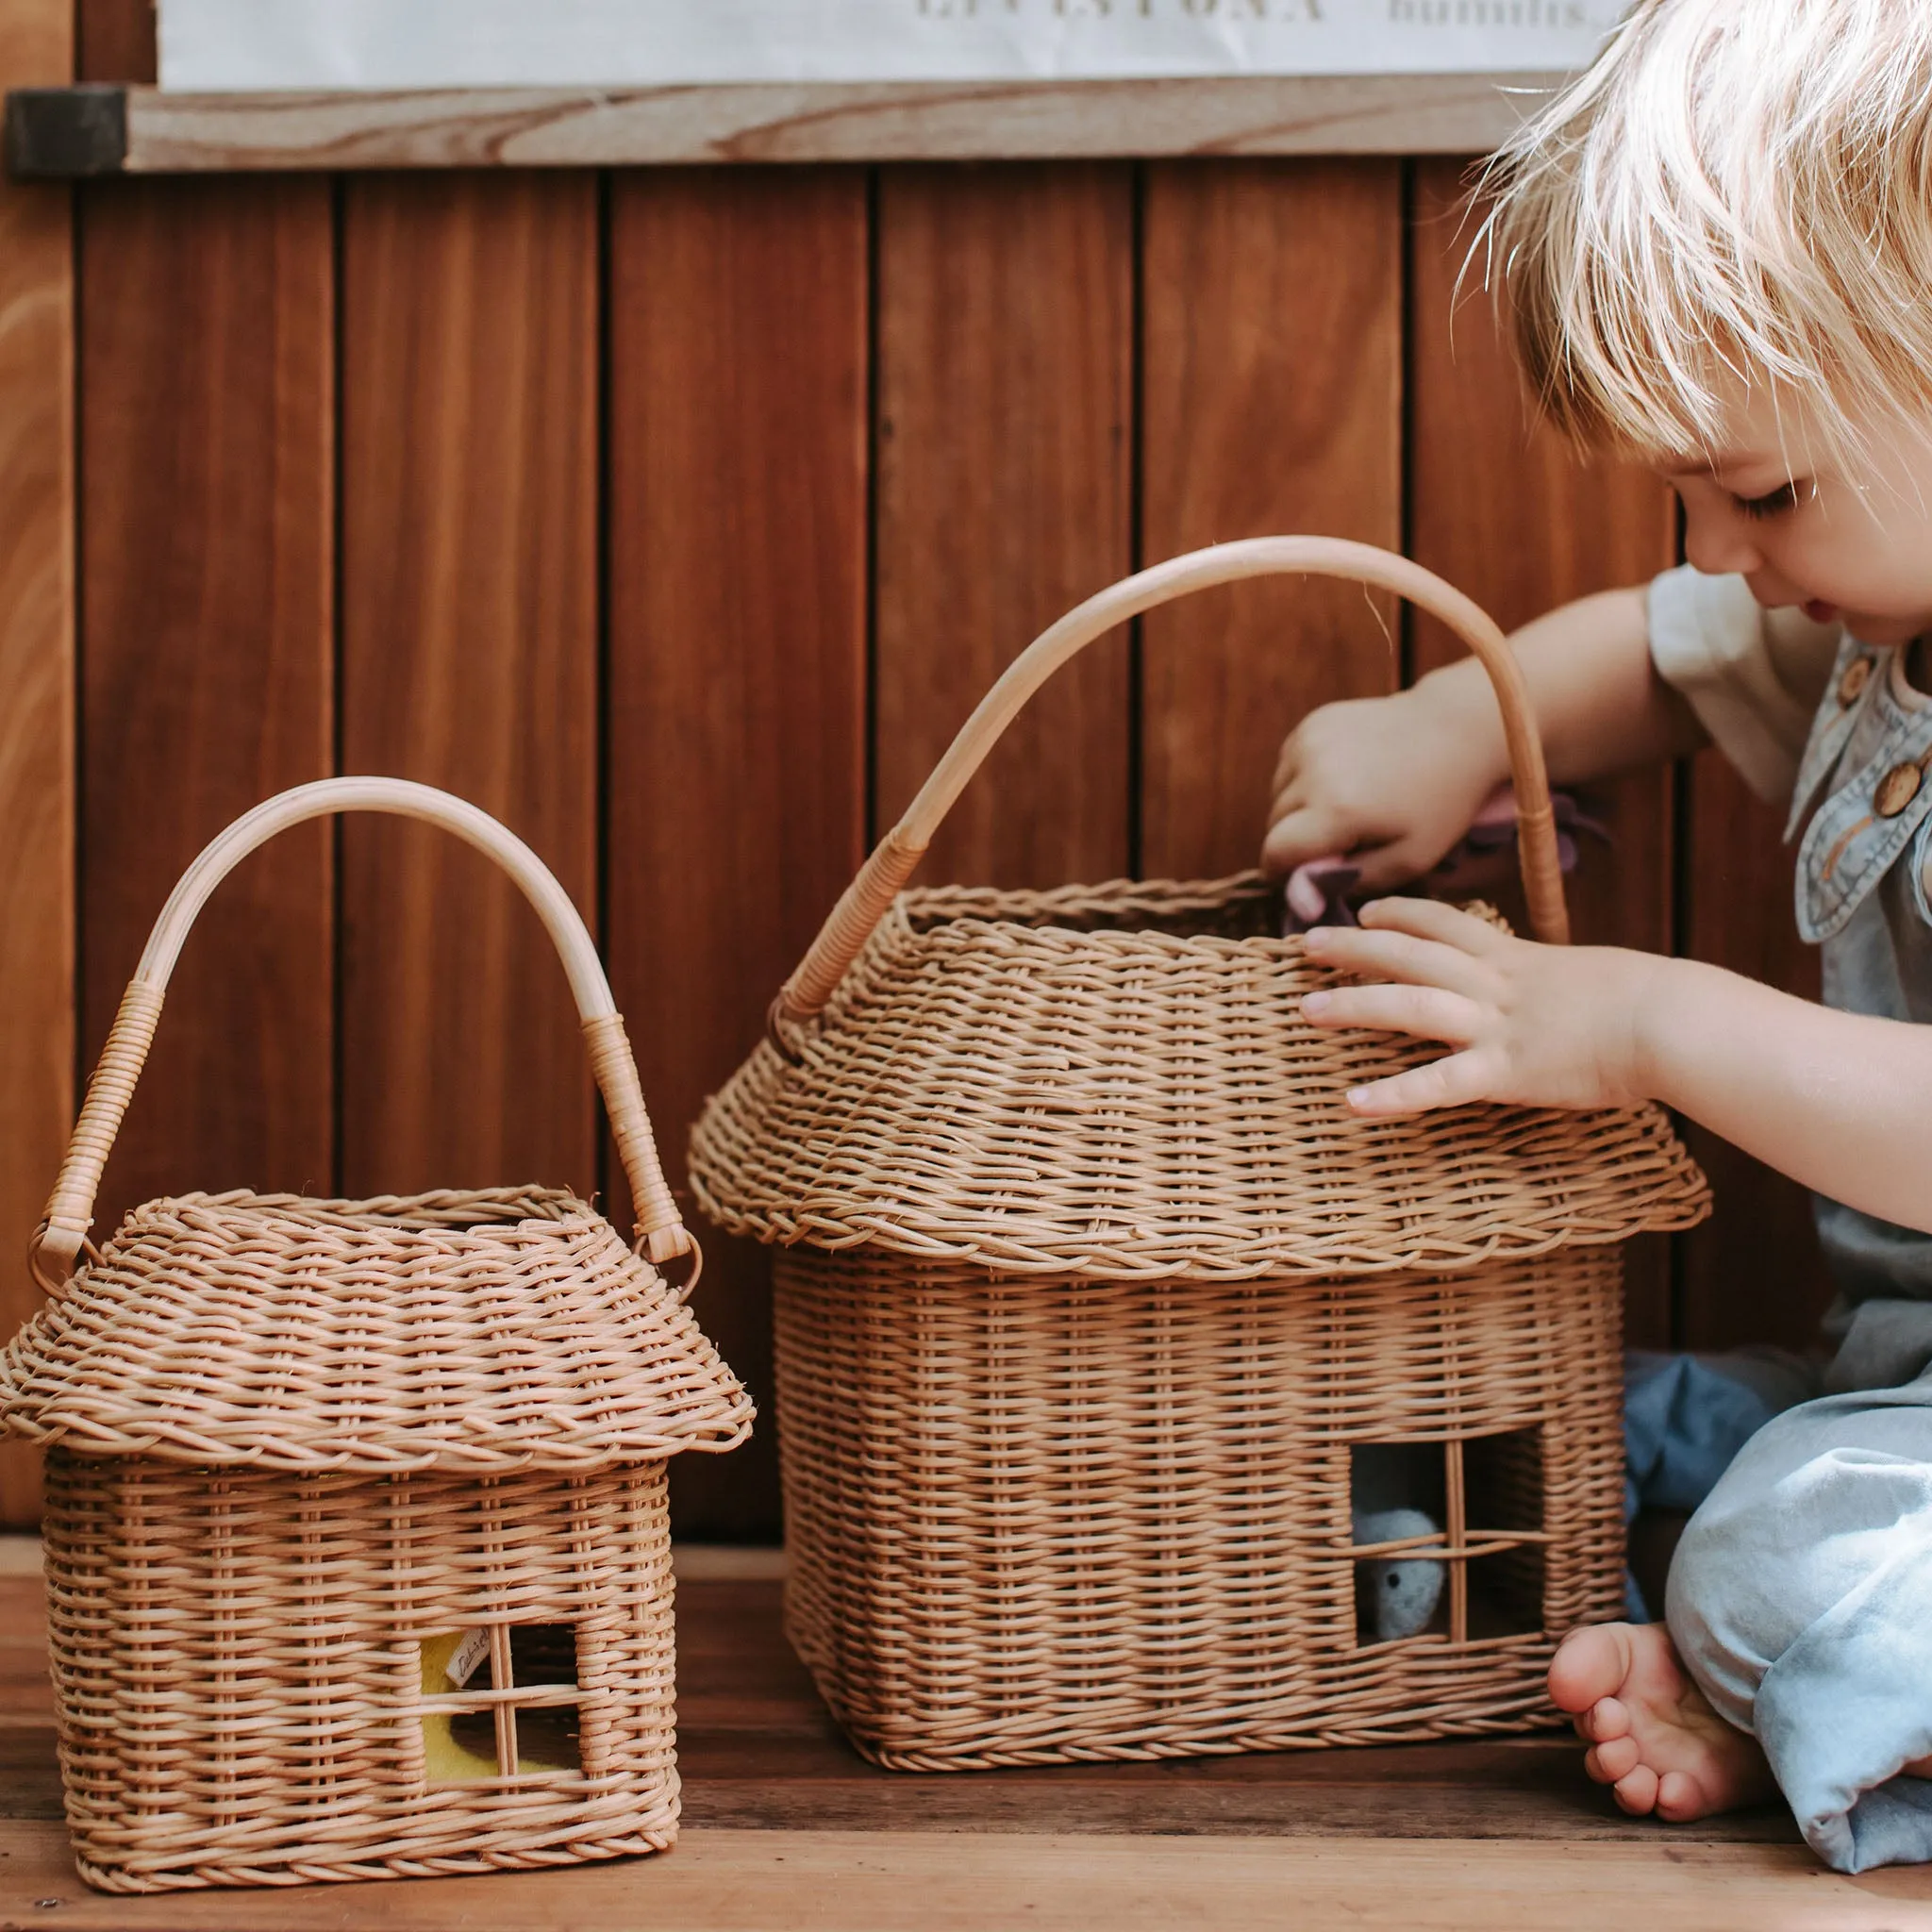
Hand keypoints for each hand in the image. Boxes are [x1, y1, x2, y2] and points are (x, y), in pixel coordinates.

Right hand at [1262, 681, 1504, 887]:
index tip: (1306, 879)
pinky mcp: (1312, 723)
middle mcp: (1313, 772)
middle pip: (1273, 824)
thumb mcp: (1409, 859)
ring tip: (1341, 810)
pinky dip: (1304, 780)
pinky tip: (1340, 780)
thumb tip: (1298, 898)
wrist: (1456, 729)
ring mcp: (1309, 741)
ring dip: (1297, 810)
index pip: (1275, 852)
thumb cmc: (1440, 803)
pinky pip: (1288, 765)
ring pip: (1277, 794)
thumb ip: (1347, 880)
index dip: (1284, 873)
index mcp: (1336, 809)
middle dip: (1295, 841)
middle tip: (1336, 844)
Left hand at [1299, 898, 1664, 1116]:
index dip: (1404, 916)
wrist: (1675, 1021)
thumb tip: (1566, 990)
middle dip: (1354, 946)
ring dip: (1355, 1004)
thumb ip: (1564, 985)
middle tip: (1305, 942)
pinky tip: (1354, 1105)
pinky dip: (1395, 1095)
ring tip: (1307, 1009)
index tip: (1369, 911)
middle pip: (1411, 954)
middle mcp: (1497, 985)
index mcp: (1520, 960)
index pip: (1449, 924)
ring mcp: (1497, 1026)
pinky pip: (1439, 1084)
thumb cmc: (1655, 1005)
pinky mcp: (1507, 1071)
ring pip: (1411, 1005)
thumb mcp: (1598, 980)